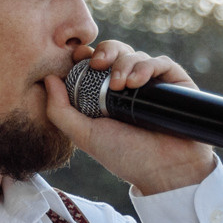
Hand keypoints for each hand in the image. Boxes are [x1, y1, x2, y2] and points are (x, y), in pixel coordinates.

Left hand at [43, 41, 214, 196]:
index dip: (85, 54)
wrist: (164, 170)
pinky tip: (137, 82)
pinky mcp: (174, 83)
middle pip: (115, 52)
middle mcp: (129, 86)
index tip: (77, 55)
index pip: (95, 63)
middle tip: (97, 64)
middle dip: (105, 52)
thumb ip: (60, 111)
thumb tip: (48, 78)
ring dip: (124, 63)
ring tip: (122, 85)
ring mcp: (152, 84)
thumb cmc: (125, 156)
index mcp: (106, 95)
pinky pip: (160, 62)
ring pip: (135, 55)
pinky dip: (147, 66)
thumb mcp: (84, 135)